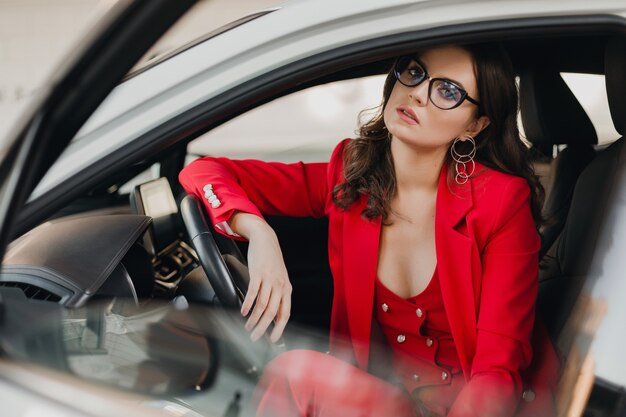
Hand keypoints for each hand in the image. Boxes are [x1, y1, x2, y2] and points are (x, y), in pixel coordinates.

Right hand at [229, 213, 291, 342]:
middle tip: (254, 337)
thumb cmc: (272, 261)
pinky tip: (243, 311)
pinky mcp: (258, 273)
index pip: (285, 314)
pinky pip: (253, 293)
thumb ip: (277, 296)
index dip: (279, 329)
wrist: (266, 239)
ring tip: (247, 326)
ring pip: (262, 305)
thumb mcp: (279, 279)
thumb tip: (273, 315)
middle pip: (272, 313)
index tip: (273, 340)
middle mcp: (280, 285)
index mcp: (286, 289)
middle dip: (262, 328)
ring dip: (253, 319)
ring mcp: (269, 279)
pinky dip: (248, 305)